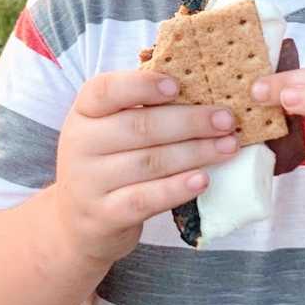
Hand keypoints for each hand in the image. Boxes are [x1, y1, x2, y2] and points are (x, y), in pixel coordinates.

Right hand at [55, 69, 238, 265]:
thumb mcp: (110, 127)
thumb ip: (143, 107)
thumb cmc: (107, 160)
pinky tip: (203, 179)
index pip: (106, 90)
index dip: (142, 85)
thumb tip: (200, 84)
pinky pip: (145, 199)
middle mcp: (80, 143)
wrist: (76, 219)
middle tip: (227, 120)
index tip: (178, 84)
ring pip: (149, 162)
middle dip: (190, 122)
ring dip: (195, 153)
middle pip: (140, 127)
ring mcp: (89, 182)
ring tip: (228, 147)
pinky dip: (177, 189)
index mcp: (84, 111)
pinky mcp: (104, 215)